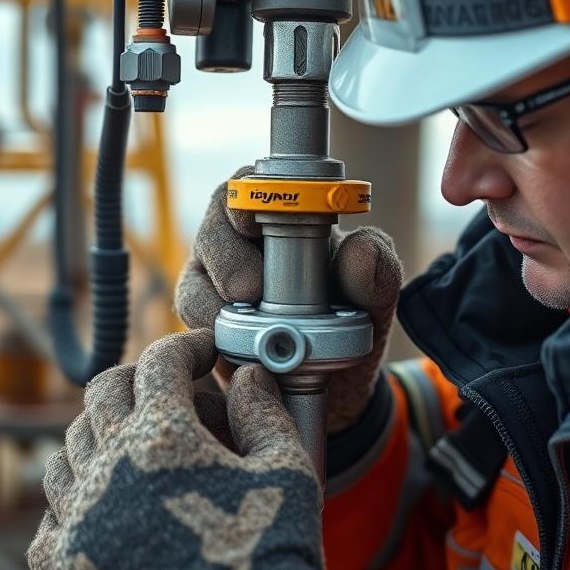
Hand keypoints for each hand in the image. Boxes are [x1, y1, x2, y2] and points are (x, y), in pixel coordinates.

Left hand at [28, 329, 326, 569]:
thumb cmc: (268, 552)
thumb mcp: (288, 471)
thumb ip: (265, 411)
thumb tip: (249, 375)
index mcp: (162, 436)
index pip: (161, 361)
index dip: (188, 346)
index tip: (207, 351)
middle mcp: (108, 466)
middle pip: (104, 392)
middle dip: (139, 377)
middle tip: (169, 386)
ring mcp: (79, 517)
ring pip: (67, 447)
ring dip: (100, 431)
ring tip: (132, 440)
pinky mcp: (64, 566)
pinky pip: (51, 514)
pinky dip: (73, 497)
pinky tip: (102, 502)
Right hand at [175, 168, 403, 432]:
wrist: (336, 381)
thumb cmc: (351, 319)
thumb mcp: (375, 297)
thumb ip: (378, 270)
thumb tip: (359, 248)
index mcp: (279, 216)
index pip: (251, 188)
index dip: (245, 199)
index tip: (252, 221)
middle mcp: (238, 242)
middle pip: (212, 230)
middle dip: (227, 257)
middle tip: (252, 289)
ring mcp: (214, 283)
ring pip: (194, 280)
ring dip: (214, 302)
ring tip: (248, 327)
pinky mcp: (202, 325)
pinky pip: (192, 325)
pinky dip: (211, 336)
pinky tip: (236, 349)